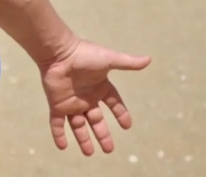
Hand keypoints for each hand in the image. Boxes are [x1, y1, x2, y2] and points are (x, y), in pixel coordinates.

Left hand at [39, 38, 150, 155]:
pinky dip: (58, 135)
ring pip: (78, 125)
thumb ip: (127, 63)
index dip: (121, 114)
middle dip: (102, 134)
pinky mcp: (57, 104)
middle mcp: (86, 97)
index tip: (127, 125)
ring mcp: (71, 102)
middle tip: (109, 150)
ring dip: (83, 139)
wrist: (58, 52)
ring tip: (89, 153)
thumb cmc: (84, 54)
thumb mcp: (109, 59)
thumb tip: (148, 59)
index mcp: (99, 86)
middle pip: (96, 120)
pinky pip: (57, 123)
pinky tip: (62, 147)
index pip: (113, 103)